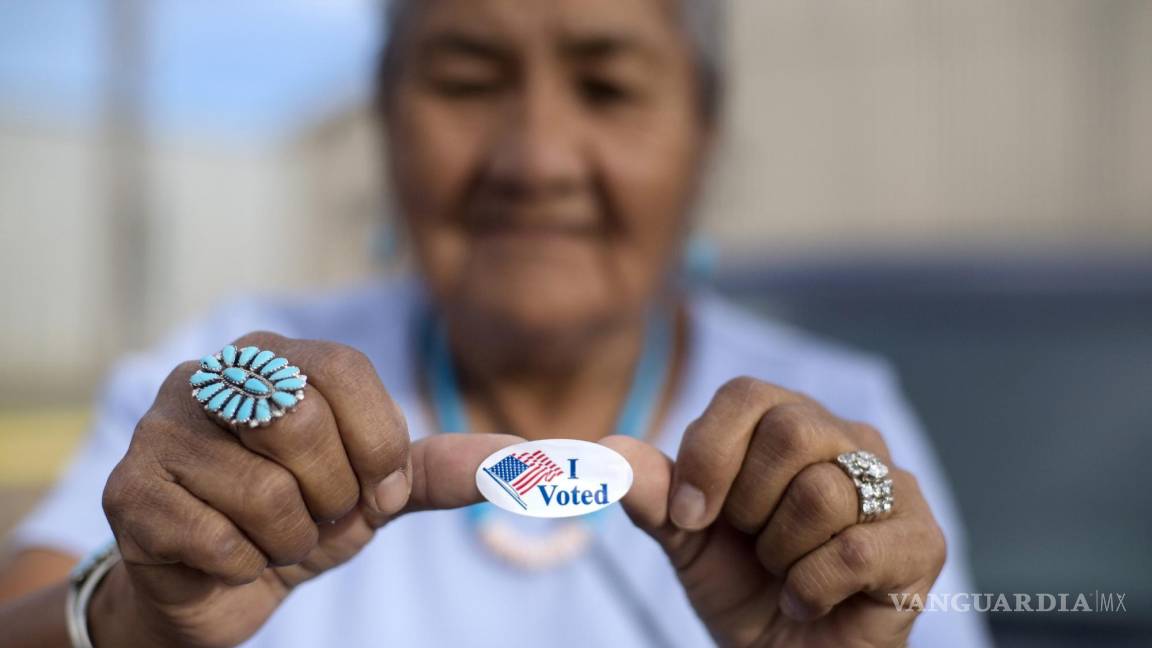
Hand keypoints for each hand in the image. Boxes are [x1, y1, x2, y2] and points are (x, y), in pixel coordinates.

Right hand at [95, 332, 516, 647]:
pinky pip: (214, 537)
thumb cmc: (303, 518)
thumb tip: (532, 459)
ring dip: (288, 539)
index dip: (376, 445)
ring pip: (261, 491)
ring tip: (270, 536)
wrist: (218, 586)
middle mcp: (213, 374)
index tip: (375, 489)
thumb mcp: (380, 490)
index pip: (347, 373)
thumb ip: (447, 467)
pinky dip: (241, 564)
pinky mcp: (127, 489)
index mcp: (279, 355)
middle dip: (331, 494)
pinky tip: (223, 555)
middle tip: (317, 514)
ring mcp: (161, 427)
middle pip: (299, 420)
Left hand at [603, 377, 945, 647]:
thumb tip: (609, 452)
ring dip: (780, 554)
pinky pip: (855, 551)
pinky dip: (810, 588)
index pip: (745, 395)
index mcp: (788, 420)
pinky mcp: (922, 541)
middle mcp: (848, 438)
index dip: (708, 454)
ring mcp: (894, 486)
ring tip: (783, 572)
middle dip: (747, 505)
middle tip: (750, 545)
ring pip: (822, 494)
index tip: (689, 517)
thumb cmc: (740, 584)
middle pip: (790, 431)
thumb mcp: (683, 537)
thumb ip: (653, 492)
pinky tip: (807, 600)